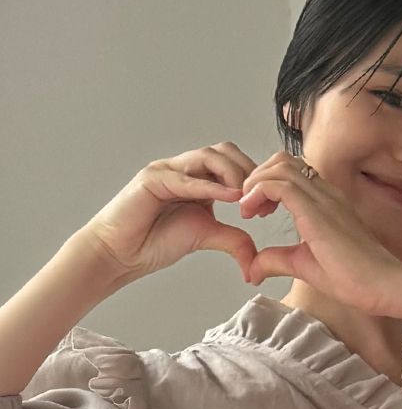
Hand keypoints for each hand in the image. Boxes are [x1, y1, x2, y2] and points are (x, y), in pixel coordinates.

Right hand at [80, 144, 259, 289]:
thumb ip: (233, 239)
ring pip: (207, 156)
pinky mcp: (152, 178)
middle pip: (224, 151)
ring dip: (233, 175)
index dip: (256, 178)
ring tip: (245, 198)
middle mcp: (184, 168)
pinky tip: (231, 198)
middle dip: (249, 171)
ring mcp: (167, 169)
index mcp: (199, 178)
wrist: (122, 253)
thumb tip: (257, 258)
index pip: (233, 162)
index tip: (271, 204)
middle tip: (262, 198)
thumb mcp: (206, 236)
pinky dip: (211, 187)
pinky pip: (186, 178)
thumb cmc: (156, 241)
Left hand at [238, 152, 401, 314]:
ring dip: (256, 182)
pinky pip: (280, 184)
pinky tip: (251, 213)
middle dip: (257, 177)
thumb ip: (277, 260)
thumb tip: (252, 269)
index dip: (266, 183)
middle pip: (283, 160)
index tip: (257, 211)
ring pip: (280, 166)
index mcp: (327, 202)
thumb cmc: (354, 278)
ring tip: (249, 209)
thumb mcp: (304, 266)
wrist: (382, 286)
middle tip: (249, 207)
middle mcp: (326, 194)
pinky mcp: (317, 211)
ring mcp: (323, 199)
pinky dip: (258, 191)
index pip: (292, 172)